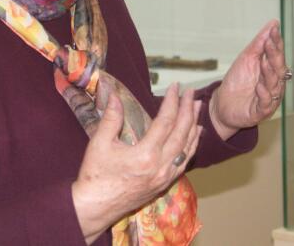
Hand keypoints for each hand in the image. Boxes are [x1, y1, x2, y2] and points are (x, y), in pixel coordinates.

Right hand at [71, 84, 202, 244]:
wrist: (96, 207)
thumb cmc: (95, 175)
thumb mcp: (99, 143)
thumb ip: (111, 118)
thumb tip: (115, 94)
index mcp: (145, 155)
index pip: (165, 122)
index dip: (172, 102)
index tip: (175, 86)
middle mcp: (160, 166)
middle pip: (181, 133)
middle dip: (188, 110)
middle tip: (191, 92)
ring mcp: (164, 177)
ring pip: (187, 148)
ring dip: (194, 126)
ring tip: (197, 108)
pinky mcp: (164, 184)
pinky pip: (184, 162)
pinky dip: (191, 146)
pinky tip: (194, 136)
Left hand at [209, 20, 287, 139]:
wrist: (222, 104)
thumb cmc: (237, 81)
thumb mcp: (246, 59)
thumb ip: (259, 43)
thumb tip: (273, 23)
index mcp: (271, 71)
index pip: (276, 55)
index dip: (276, 43)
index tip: (273, 31)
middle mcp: (273, 84)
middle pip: (278, 70)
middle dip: (275, 56)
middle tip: (270, 44)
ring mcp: (269, 98)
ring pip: (274, 86)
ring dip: (269, 74)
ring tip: (265, 63)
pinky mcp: (260, 111)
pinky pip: (266, 103)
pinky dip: (264, 95)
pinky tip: (259, 86)